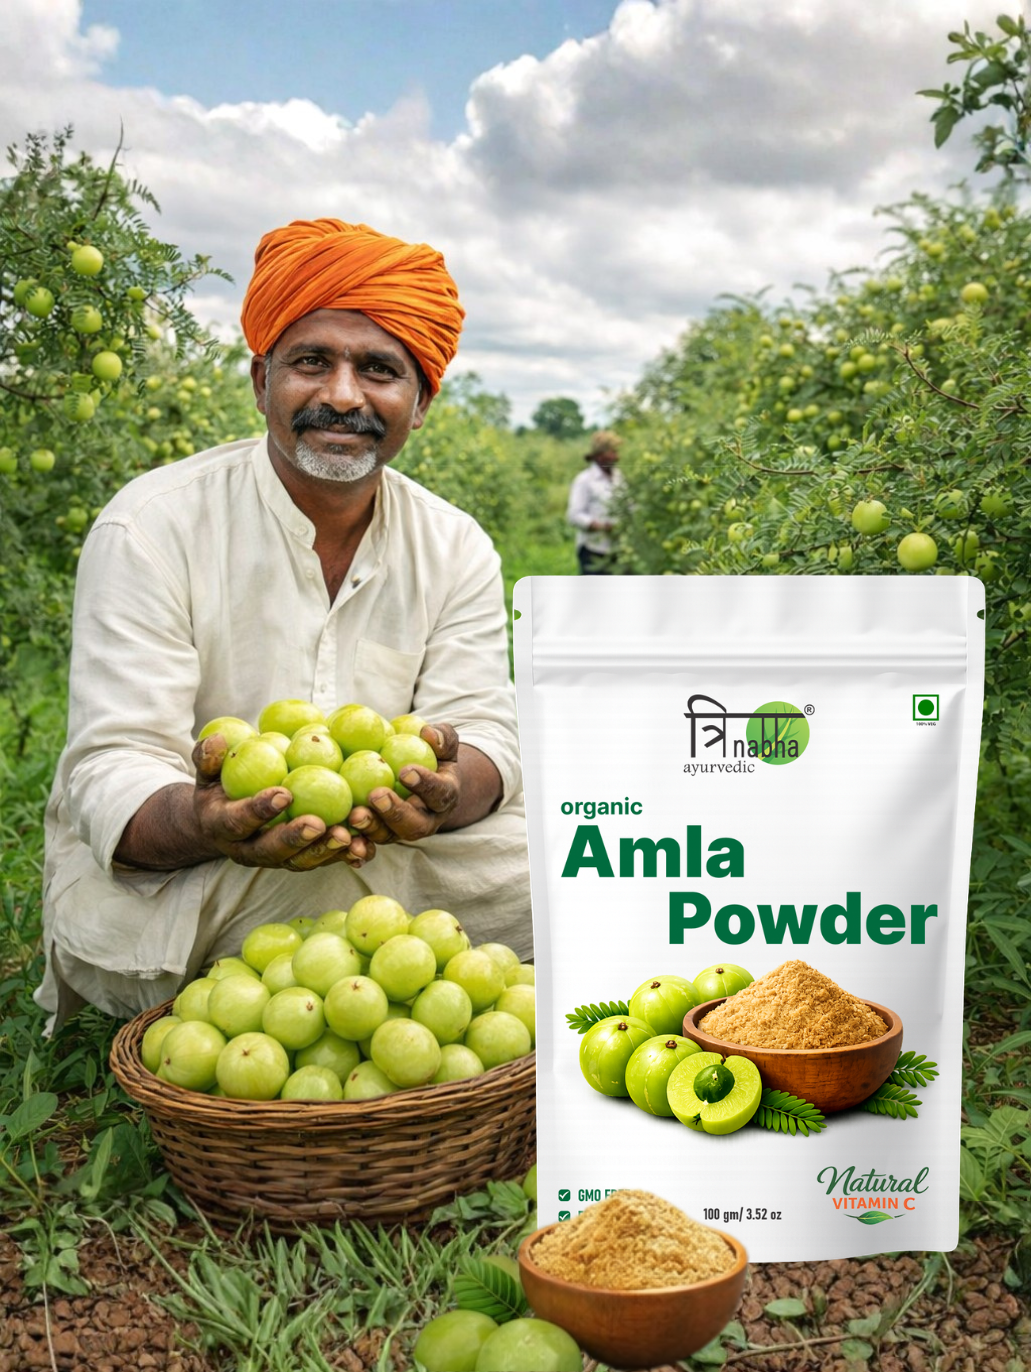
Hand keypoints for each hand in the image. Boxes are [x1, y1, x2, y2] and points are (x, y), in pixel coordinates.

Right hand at [193, 735, 375, 870]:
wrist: (222, 822)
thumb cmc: (219, 787)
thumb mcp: (206, 772)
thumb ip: (208, 757)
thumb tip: (218, 740)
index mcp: (223, 826)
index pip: (239, 820)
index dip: (259, 810)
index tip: (283, 794)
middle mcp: (247, 850)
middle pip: (271, 850)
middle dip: (295, 839)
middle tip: (318, 824)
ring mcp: (274, 859)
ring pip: (299, 861)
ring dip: (324, 851)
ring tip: (348, 837)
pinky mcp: (297, 860)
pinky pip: (320, 861)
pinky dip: (341, 856)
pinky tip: (364, 847)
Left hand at [347, 723, 460, 843]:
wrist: (424, 784)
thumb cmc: (433, 758)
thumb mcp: (443, 745)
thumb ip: (442, 738)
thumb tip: (427, 732)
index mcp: (444, 797)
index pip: (439, 793)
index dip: (425, 785)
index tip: (406, 771)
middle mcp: (426, 821)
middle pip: (415, 825)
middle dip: (395, 813)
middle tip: (376, 795)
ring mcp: (402, 831)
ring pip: (389, 836)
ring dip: (371, 827)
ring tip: (354, 814)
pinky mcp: (381, 835)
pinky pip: (368, 841)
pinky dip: (355, 842)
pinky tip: (339, 833)